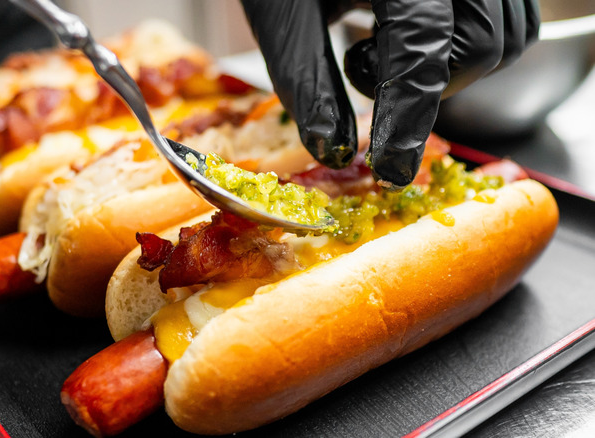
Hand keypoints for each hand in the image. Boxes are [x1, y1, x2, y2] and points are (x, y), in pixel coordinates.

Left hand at [240, 0, 539, 189]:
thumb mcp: (284, 14)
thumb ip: (306, 78)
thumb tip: (331, 148)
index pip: (423, 50)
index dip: (408, 119)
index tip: (392, 169)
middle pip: (483, 46)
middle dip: (431, 84)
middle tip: (370, 73)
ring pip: (507, 36)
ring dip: (453, 65)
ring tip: (388, 44)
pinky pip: (511, 18)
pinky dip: (472, 44)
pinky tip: (414, 34)